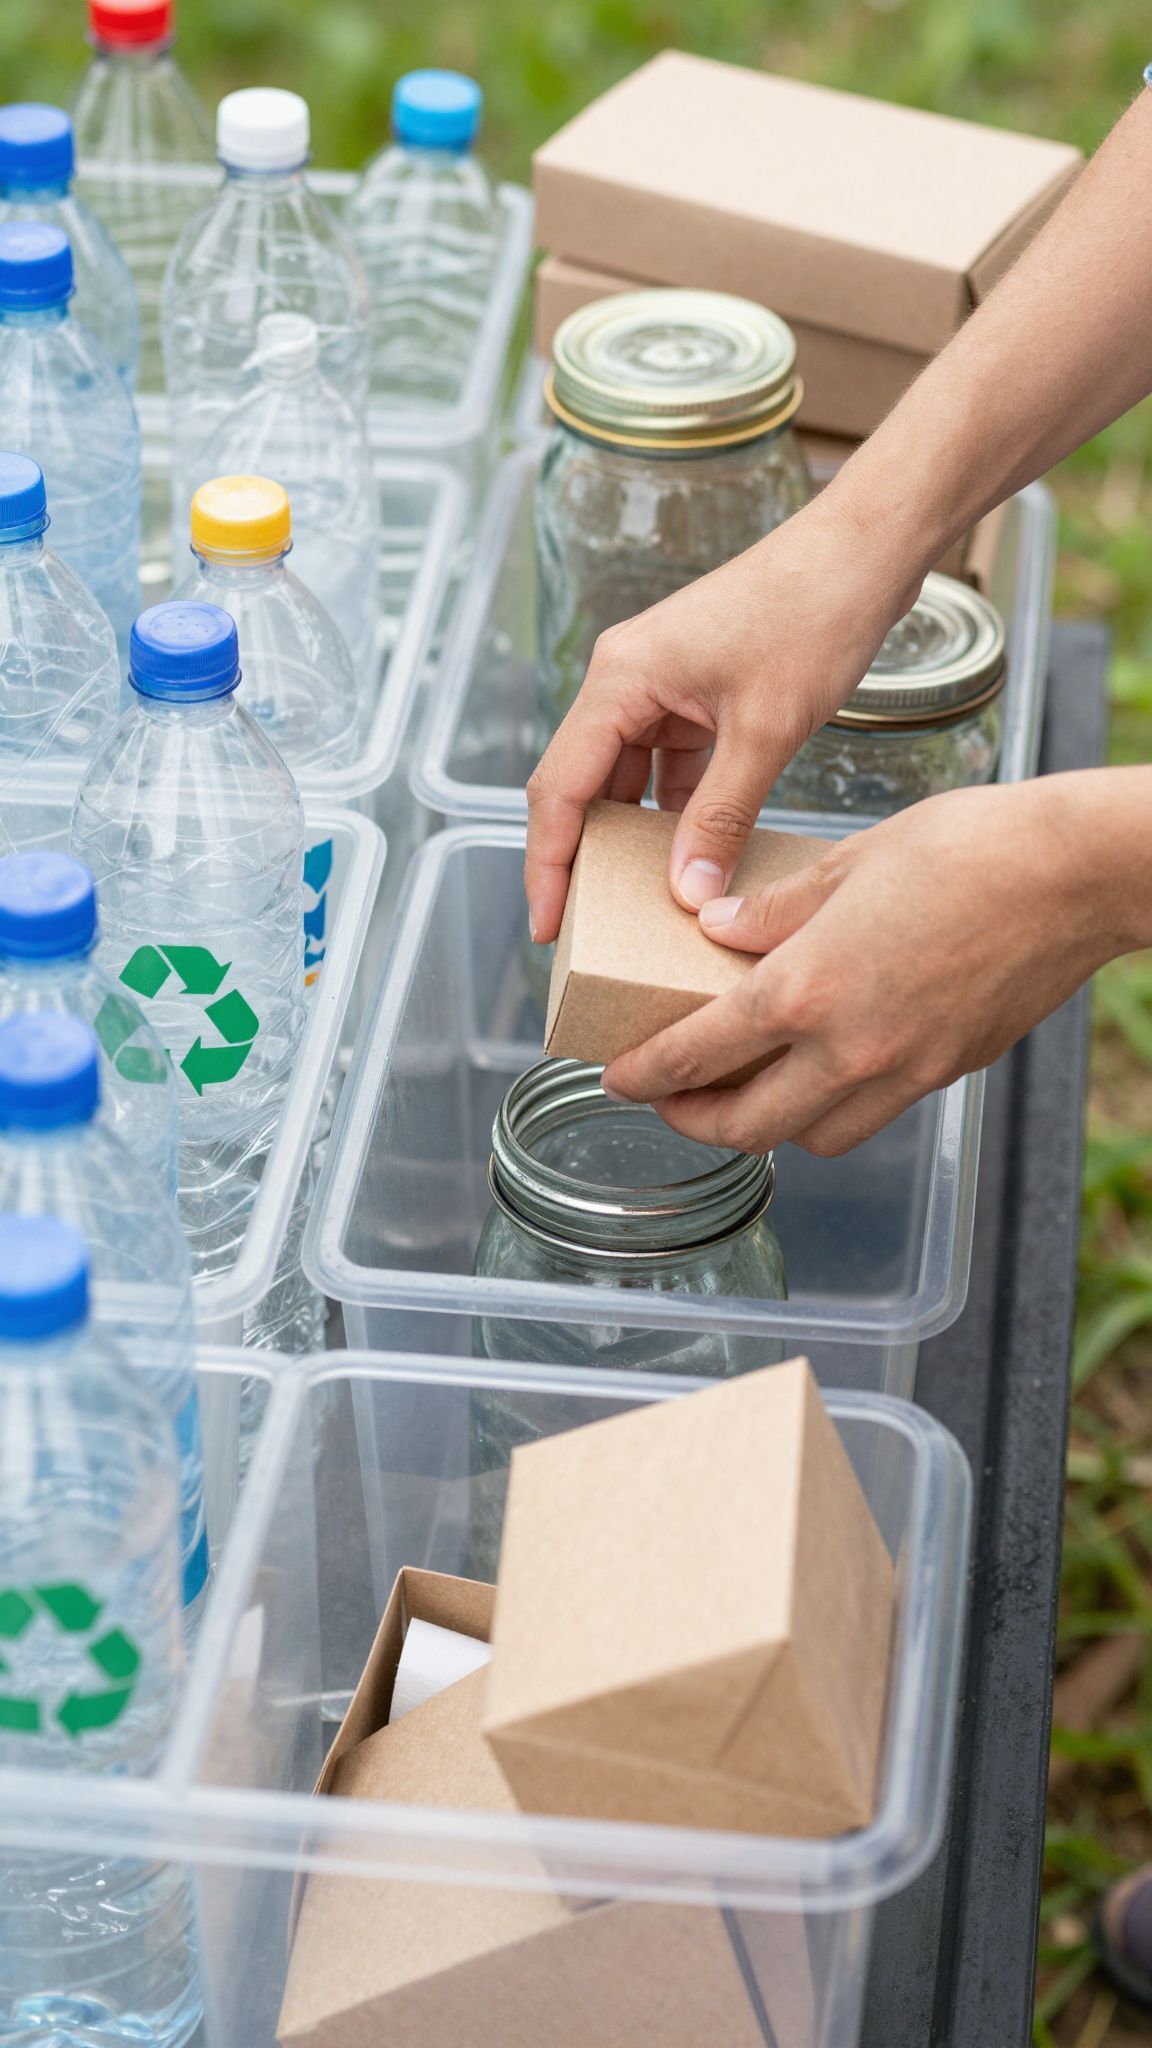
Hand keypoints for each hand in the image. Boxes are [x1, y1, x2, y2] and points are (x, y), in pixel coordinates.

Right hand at [524, 489, 923, 942]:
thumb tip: (687, 893)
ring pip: (625, 778)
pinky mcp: (696, 691)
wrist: (867, 549)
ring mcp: (661, 684)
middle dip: (581, 858)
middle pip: (582, 785)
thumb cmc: (815, 614)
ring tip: (635, 905)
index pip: (560, 788)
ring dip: (632, 837)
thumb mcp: (766, 730)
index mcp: (620, 678)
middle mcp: (626, 678)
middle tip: (584, 929)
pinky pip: (668, 764)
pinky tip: (692, 856)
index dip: (548, 864)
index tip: (549, 928)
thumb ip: (720, 817)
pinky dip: (676, 810)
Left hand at [599, 776, 1137, 1157]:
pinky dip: (830, 1109)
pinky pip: (869, 1115)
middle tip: (668, 1099)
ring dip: (764, 1125)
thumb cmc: (969, 849)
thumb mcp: (846, 863)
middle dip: (693, 1122)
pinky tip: (821, 1069)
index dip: (645, 1074)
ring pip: (810, 1136)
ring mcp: (904, 1071)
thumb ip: (771, 909)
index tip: (617, 1076)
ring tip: (742, 1090)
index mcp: (806, 989)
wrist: (1077, 876)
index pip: (698, 1054)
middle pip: (747, 1126)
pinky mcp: (947, 1072)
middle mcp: (849, 1050)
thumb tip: (713, 925)